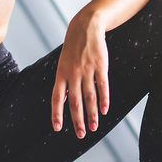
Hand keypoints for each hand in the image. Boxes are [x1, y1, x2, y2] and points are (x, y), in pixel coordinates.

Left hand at [52, 8, 109, 136]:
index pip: (57, 98)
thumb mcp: (63, 63)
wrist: (86, 27)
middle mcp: (73, 74)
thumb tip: (64, 101)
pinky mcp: (100, 66)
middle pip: (75, 102)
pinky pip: (102, 86)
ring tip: (94, 127)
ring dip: (92, 114)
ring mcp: (87, 70)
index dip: (57, 114)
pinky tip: (105, 110)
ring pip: (89, 97)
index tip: (58, 128)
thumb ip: (64, 81)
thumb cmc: (73, 48)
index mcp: (61, 74)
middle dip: (78, 120)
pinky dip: (104, 99)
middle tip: (81, 134)